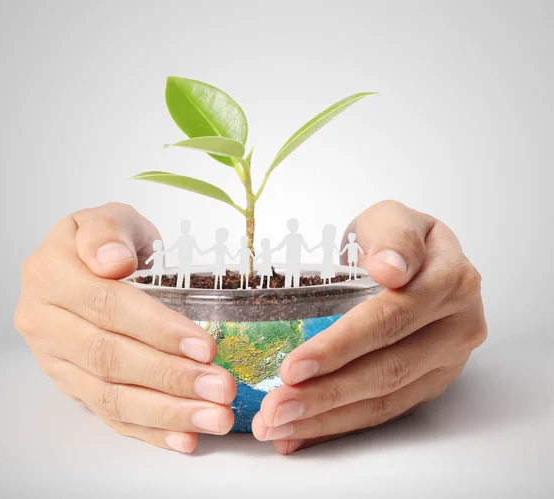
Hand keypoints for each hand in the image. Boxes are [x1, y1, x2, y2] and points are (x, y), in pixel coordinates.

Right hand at [15, 203, 235, 452]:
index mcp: (50, 275)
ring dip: (166, 411)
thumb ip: (107, 232)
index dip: (157, 329)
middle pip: (110, 358)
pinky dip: (148, 430)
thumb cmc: (102, 241)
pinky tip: (184, 437)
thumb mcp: (106, 219)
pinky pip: (107, 415)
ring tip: (214, 417)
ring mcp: (54, 360)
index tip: (204, 345)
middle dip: (171, 378)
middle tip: (220, 388)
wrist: (78, 264)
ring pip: (109, 395)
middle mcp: (44, 322)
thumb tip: (112, 261)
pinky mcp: (70, 384)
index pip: (108, 307)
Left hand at [252, 200, 486, 453]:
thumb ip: (393, 237)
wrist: (418, 259)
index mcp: (450, 281)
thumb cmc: (395, 239)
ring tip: (279, 427)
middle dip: (326, 394)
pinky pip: (386, 411)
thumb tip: (390, 268)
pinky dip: (341, 425)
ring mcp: (447, 360)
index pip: (389, 319)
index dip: (341, 346)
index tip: (294, 366)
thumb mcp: (391, 218)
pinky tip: (302, 434)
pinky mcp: (431, 382)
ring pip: (385, 400)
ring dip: (328, 418)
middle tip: (276, 409)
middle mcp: (457, 327)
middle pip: (387, 369)